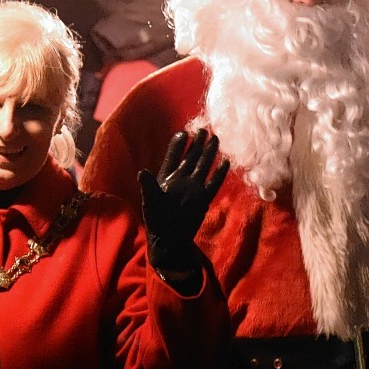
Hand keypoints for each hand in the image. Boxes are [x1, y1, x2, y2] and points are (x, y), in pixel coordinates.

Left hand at [139, 130, 229, 273]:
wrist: (169, 238)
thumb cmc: (157, 220)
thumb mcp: (150, 203)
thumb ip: (148, 187)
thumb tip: (142, 172)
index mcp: (167, 178)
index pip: (173, 157)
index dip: (177, 145)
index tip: (183, 133)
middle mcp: (181, 180)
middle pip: (190, 158)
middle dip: (196, 144)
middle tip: (203, 129)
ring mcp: (193, 188)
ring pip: (203, 166)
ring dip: (208, 153)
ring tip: (215, 139)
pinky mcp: (203, 199)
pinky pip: (214, 183)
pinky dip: (219, 173)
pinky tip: (226, 162)